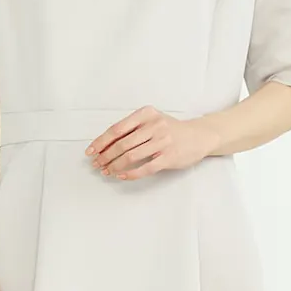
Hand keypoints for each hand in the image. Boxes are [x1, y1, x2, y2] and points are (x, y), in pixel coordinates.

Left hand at [84, 106, 209, 179]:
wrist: (199, 135)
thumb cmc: (170, 129)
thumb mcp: (152, 120)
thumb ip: (132, 128)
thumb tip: (105, 144)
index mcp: (146, 114)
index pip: (117, 129)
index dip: (101, 142)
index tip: (91, 151)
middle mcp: (154, 126)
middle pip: (122, 144)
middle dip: (105, 156)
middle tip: (97, 164)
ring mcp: (163, 142)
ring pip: (131, 156)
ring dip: (115, 165)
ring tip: (107, 170)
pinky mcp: (169, 157)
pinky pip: (145, 168)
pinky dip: (130, 174)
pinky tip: (122, 176)